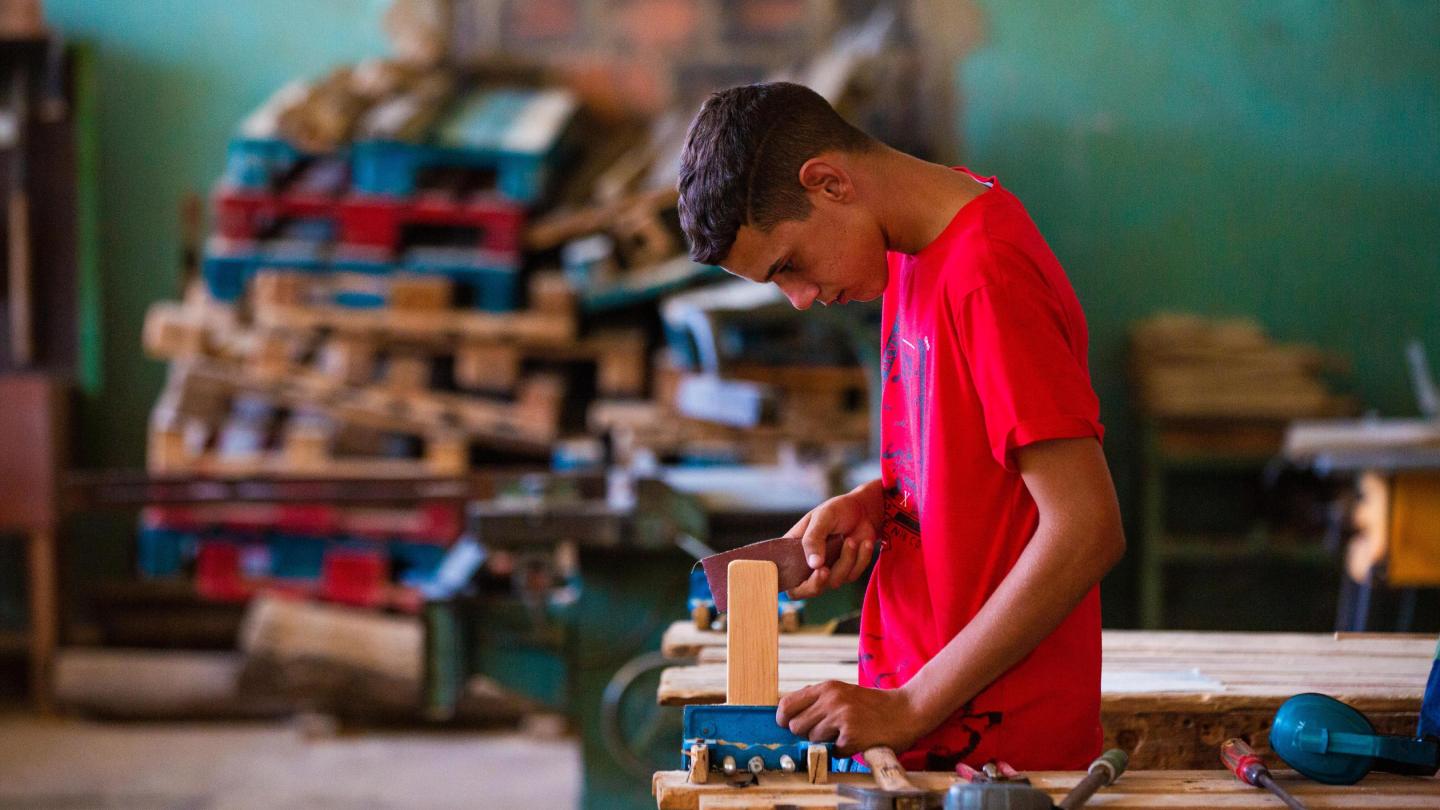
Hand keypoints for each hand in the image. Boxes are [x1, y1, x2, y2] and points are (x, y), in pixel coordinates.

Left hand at [776, 680, 925, 756]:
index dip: (784, 719)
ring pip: (813, 740)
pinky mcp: (851, 736)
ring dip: (826, 742)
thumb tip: (788, 715)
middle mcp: (831, 700)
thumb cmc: (872, 705)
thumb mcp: (842, 692)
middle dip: (806, 734)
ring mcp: (841, 718)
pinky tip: (857, 739)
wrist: (906, 710)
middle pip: (795, 726)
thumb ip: (818, 700)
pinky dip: (843, 750)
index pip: (786, 704)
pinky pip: (833, 751)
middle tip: (825, 732)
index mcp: (826, 687)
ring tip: (845, 733)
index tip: (788, 726)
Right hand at [785, 480, 881, 598]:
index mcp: (793, 550)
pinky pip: (853, 575)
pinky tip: (864, 543)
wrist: (863, 510)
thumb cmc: (837, 510)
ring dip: (845, 561)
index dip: (790, 583)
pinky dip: (860, 559)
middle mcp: (808, 564)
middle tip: (825, 570)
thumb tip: (813, 565)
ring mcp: (828, 569)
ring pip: (833, 582)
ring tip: (851, 540)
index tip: (808, 572)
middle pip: (806, 590)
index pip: (784, 575)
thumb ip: (813, 540)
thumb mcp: (822, 518)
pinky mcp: (847, 571)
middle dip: (817, 583)